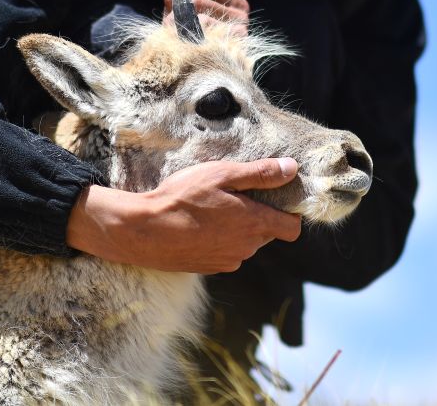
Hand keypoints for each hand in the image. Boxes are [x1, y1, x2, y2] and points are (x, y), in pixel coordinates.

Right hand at [66, 158, 301, 273]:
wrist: (144, 231)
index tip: (273, 196)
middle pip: (266, 232)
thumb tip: (292, 169)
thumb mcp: (222, 175)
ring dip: (236, 228)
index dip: (288, 211)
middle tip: (232, 195)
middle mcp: (246, 248)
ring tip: (210, 209)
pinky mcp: (210, 268)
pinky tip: (198, 226)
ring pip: (244, 243)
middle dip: (256, 215)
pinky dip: (219, 240)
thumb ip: (260, 173)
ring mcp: (228, 261)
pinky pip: (226, 252)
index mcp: (254, 224)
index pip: (292, 228)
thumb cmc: (182, 198)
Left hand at [156, 0, 249, 35]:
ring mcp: (240, 19)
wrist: (202, 72)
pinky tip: (181, 38)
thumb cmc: (189, 35)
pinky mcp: (236, 37)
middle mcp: (239, 2)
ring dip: (175, 14)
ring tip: (172, 28)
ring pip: (195, 0)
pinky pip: (201, 22)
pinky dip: (183, 29)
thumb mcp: (180, 5)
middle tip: (167, 6)